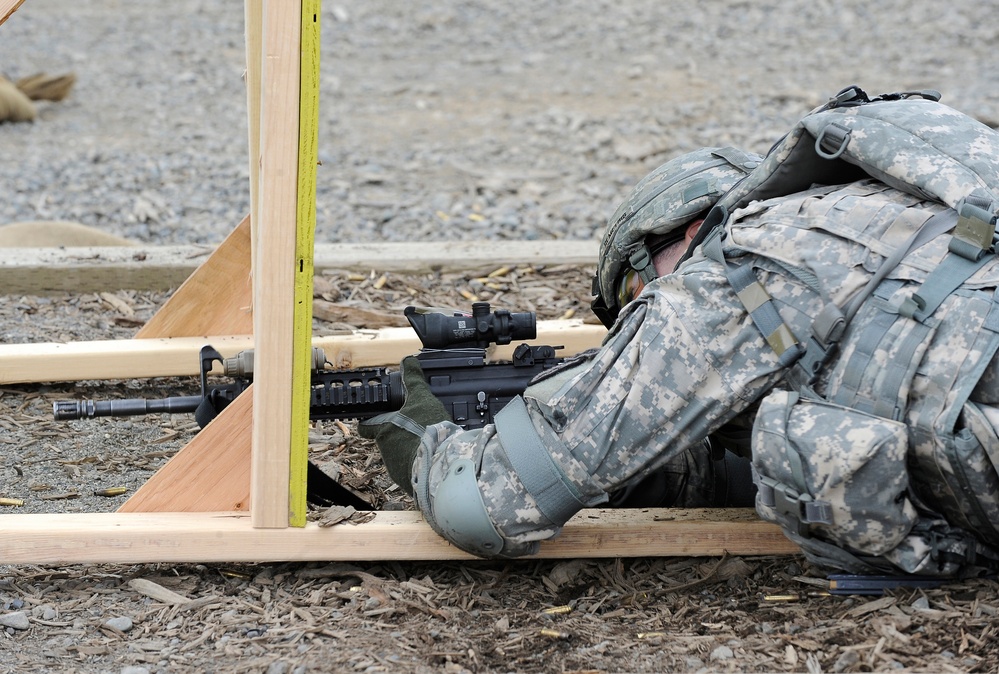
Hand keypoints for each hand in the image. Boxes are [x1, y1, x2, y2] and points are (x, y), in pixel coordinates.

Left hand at [358, 356, 447, 494]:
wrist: (442, 465)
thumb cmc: (428, 431)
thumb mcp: (422, 399)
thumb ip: (413, 380)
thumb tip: (408, 361)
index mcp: (384, 431)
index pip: (366, 427)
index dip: (368, 422)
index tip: (370, 420)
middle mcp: (386, 451)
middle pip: (387, 441)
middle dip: (398, 436)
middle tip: (414, 429)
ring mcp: (397, 469)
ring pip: (400, 456)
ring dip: (410, 450)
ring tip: (429, 442)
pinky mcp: (411, 483)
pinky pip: (413, 471)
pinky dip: (421, 464)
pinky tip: (434, 457)